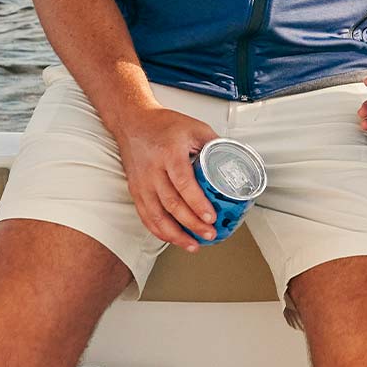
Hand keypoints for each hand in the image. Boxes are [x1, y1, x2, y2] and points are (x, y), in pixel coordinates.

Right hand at [115, 107, 221, 249]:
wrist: (133, 122)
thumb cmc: (163, 124)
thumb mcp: (194, 127)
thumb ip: (213, 144)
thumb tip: (233, 161)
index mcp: (170, 153)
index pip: (183, 183)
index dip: (197, 203)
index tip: (210, 217)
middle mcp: (153, 170)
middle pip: (172, 204)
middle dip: (192, 224)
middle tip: (209, 233)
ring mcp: (142, 183)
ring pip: (157, 216)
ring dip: (176, 234)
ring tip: (193, 244)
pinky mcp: (136, 191)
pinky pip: (146, 216)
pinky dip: (160, 231)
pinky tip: (174, 238)